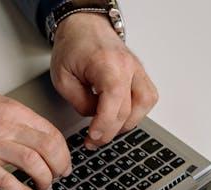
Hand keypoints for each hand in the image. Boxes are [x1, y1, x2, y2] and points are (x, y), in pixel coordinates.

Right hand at [0, 85, 70, 189]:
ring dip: (45, 179)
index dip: (63, 151)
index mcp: (14, 111)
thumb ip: (17, 120)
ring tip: (45, 186)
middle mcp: (7, 126)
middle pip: (49, 147)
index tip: (63, 161)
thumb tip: (37, 137)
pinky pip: (8, 181)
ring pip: (33, 163)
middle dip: (60, 166)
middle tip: (60, 176)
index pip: (51, 132)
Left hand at [50, 13, 158, 148]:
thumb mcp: (62, 78)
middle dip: (110, 131)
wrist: (85, 27)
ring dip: (128, 123)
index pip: (114, 101)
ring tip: (108, 130)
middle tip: (93, 141)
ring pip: (146, 104)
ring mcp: (137, 69)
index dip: (104, 125)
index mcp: (107, 64)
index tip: (92, 138)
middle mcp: (128, 66)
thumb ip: (79, 102)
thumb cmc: (73, 47)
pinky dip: (137, 112)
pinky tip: (120, 118)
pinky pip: (148, 98)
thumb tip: (94, 119)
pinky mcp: (140, 73)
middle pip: (129, 108)